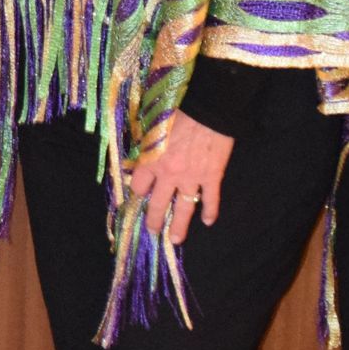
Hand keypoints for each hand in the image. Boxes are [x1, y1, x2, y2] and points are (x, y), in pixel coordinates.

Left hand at [128, 111, 232, 243]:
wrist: (208, 110)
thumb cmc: (178, 113)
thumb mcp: (152, 129)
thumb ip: (145, 147)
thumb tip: (136, 159)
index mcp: (151, 162)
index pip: (139, 186)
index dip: (139, 193)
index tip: (141, 197)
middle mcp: (169, 175)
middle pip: (158, 204)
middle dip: (154, 220)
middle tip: (153, 231)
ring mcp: (191, 178)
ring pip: (183, 208)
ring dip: (178, 226)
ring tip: (176, 239)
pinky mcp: (211, 177)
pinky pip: (211, 199)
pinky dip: (210, 211)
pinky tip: (208, 221)